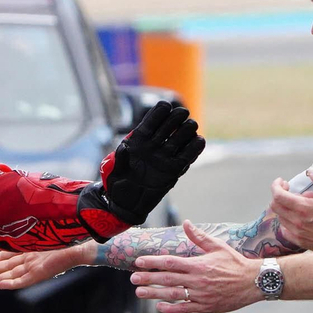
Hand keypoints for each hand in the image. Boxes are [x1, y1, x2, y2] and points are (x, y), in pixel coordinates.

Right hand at [0, 243, 94, 289]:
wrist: (81, 246)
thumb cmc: (65, 240)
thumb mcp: (43, 236)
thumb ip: (31, 234)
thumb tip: (17, 220)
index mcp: (31, 253)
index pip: (9, 258)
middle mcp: (31, 262)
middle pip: (8, 268)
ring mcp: (36, 269)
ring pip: (13, 276)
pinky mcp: (41, 274)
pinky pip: (24, 280)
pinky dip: (13, 283)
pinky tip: (2, 285)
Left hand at [78, 102, 204, 236]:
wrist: (126, 204)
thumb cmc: (116, 185)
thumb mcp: (113, 170)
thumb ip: (121, 158)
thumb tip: (125, 147)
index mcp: (138, 140)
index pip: (152, 120)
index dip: (160, 111)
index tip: (166, 107)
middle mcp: (153, 145)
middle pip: (170, 124)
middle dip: (177, 117)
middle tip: (181, 117)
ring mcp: (165, 156)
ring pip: (181, 137)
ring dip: (188, 130)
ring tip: (190, 129)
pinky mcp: (174, 170)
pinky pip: (188, 156)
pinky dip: (195, 147)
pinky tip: (198, 141)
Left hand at [130, 221, 261, 312]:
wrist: (254, 282)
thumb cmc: (236, 263)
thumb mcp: (218, 246)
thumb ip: (199, 237)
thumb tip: (187, 222)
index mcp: (198, 264)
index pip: (170, 262)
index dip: (152, 262)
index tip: (139, 262)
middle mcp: (197, 280)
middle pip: (167, 279)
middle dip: (148, 279)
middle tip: (133, 279)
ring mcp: (201, 295)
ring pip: (173, 295)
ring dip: (154, 294)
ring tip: (140, 293)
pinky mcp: (206, 307)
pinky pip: (185, 309)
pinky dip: (171, 308)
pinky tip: (159, 306)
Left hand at [268, 169, 312, 258]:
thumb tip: (311, 171)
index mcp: (304, 208)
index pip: (278, 195)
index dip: (276, 186)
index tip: (282, 182)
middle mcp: (297, 221)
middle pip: (275, 206)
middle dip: (279, 194)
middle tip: (288, 190)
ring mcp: (297, 233)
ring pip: (280, 217)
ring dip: (284, 208)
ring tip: (297, 204)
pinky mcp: (300, 241)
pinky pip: (286, 230)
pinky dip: (287, 222)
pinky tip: (297, 219)